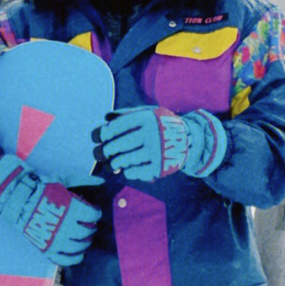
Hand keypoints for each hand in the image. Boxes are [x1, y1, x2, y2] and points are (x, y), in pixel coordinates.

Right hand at [0, 154, 101, 265]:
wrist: (18, 201)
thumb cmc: (41, 189)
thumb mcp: (63, 181)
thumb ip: (84, 180)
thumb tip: (102, 180)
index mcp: (72, 209)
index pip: (93, 216)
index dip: (96, 213)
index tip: (93, 211)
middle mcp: (66, 227)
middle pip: (88, 232)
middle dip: (91, 228)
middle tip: (89, 224)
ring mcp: (56, 240)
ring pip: (79, 247)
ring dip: (85, 242)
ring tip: (84, 237)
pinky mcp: (47, 249)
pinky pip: (66, 260)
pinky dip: (75, 259)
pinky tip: (79, 254)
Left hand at [94, 106, 227, 180]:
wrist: (188, 139)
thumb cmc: (160, 124)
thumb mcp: (149, 113)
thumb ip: (128, 113)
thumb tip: (106, 118)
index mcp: (146, 118)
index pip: (117, 126)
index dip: (102, 133)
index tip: (97, 137)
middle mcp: (152, 134)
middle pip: (119, 144)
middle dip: (106, 150)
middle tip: (100, 153)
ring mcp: (156, 151)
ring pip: (125, 160)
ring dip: (113, 164)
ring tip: (110, 164)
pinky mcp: (160, 167)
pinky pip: (136, 172)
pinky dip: (127, 172)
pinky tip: (125, 170)